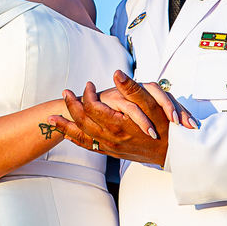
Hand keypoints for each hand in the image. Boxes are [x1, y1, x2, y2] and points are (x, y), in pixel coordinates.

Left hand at [47, 71, 195, 165]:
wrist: (174, 152)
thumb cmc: (166, 127)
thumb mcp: (154, 104)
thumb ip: (133, 88)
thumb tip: (117, 72)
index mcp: (118, 124)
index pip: (92, 107)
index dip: (87, 94)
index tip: (88, 85)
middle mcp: (111, 138)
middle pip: (82, 121)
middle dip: (71, 106)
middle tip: (65, 93)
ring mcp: (110, 147)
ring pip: (81, 137)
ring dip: (66, 126)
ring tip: (52, 118)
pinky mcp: (112, 152)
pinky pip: (89, 147)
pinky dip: (76, 140)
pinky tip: (69, 135)